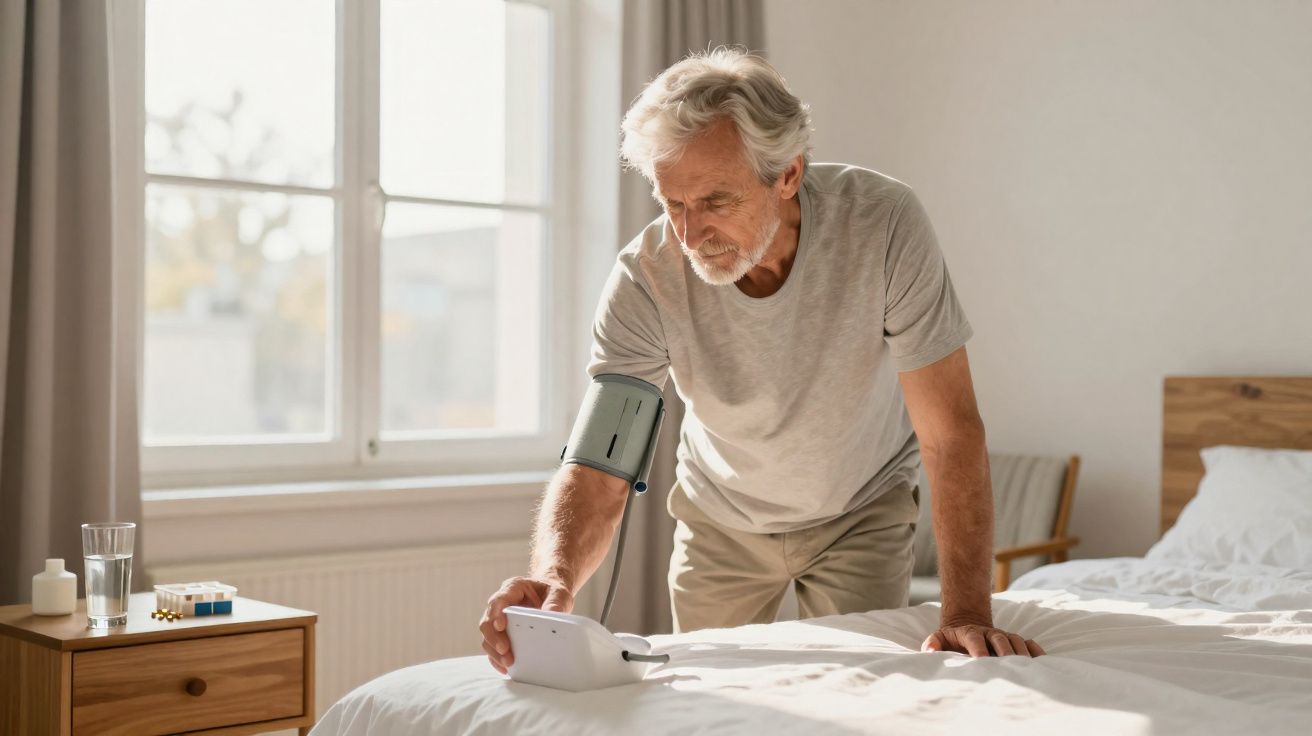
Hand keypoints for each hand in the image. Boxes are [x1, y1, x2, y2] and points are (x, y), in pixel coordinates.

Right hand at [478, 576, 573, 673]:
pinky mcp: (502, 633)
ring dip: (495, 652)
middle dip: (494, 638)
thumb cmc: (552, 591)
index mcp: (512, 588)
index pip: (498, 601)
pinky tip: (505, 668)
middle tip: (505, 651)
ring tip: (508, 663)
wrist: (551, 595)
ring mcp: (499, 619)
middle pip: (488, 621)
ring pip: (487, 636)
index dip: (496, 614)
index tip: (501, 627)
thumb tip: (551, 615)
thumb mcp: (559, 592)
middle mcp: (501, 604)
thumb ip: (555, 602)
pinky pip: (493, 647)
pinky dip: (497, 658)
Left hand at [922, 620, 1044, 656]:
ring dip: (1021, 652)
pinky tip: (1042, 662)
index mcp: (969, 632)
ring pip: (1015, 640)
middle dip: (1004, 650)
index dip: (978, 649)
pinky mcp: (1014, 640)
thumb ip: (933, 643)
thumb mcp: (939, 638)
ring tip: (1026, 667)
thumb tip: (929, 651)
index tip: (981, 661)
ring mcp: (1003, 635)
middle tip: (1010, 665)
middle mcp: (989, 632)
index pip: (974, 638)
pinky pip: (1028, 643)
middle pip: (999, 638)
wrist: (967, 624)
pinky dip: (1035, 651)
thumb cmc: (952, 639)